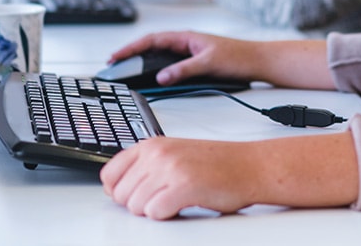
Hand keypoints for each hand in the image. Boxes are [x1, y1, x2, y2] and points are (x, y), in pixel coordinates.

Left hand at [101, 137, 264, 219]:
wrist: (250, 166)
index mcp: (152, 144)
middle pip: (121, 195)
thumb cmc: (217, 163)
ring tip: (177, 198)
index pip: (110, 174)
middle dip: (139, 203)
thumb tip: (115, 188)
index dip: (119, 191)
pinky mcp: (183, 186)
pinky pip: (155, 213)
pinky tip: (183, 203)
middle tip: (164, 197)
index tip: (134, 194)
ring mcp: (170, 169)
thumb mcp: (174, 154)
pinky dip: (167, 215)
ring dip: (155, 210)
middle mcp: (158, 153)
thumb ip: (145, 165)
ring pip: (136, 207)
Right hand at [108, 31, 257, 84]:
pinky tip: (154, 78)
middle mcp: (187, 43)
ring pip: (161, 56)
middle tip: (115, 64)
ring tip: (129, 71)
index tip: (116, 56)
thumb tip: (162, 76)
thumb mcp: (208, 63)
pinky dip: (159, 70)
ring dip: (145, 63)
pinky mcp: (196, 62)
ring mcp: (191, 52)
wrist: (258, 61)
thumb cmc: (238, 56)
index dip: (132, 47)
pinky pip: (171, 65)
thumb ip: (184, 70)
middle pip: (152, 47)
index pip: (152, 40)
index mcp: (187, 37)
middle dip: (132, 54)